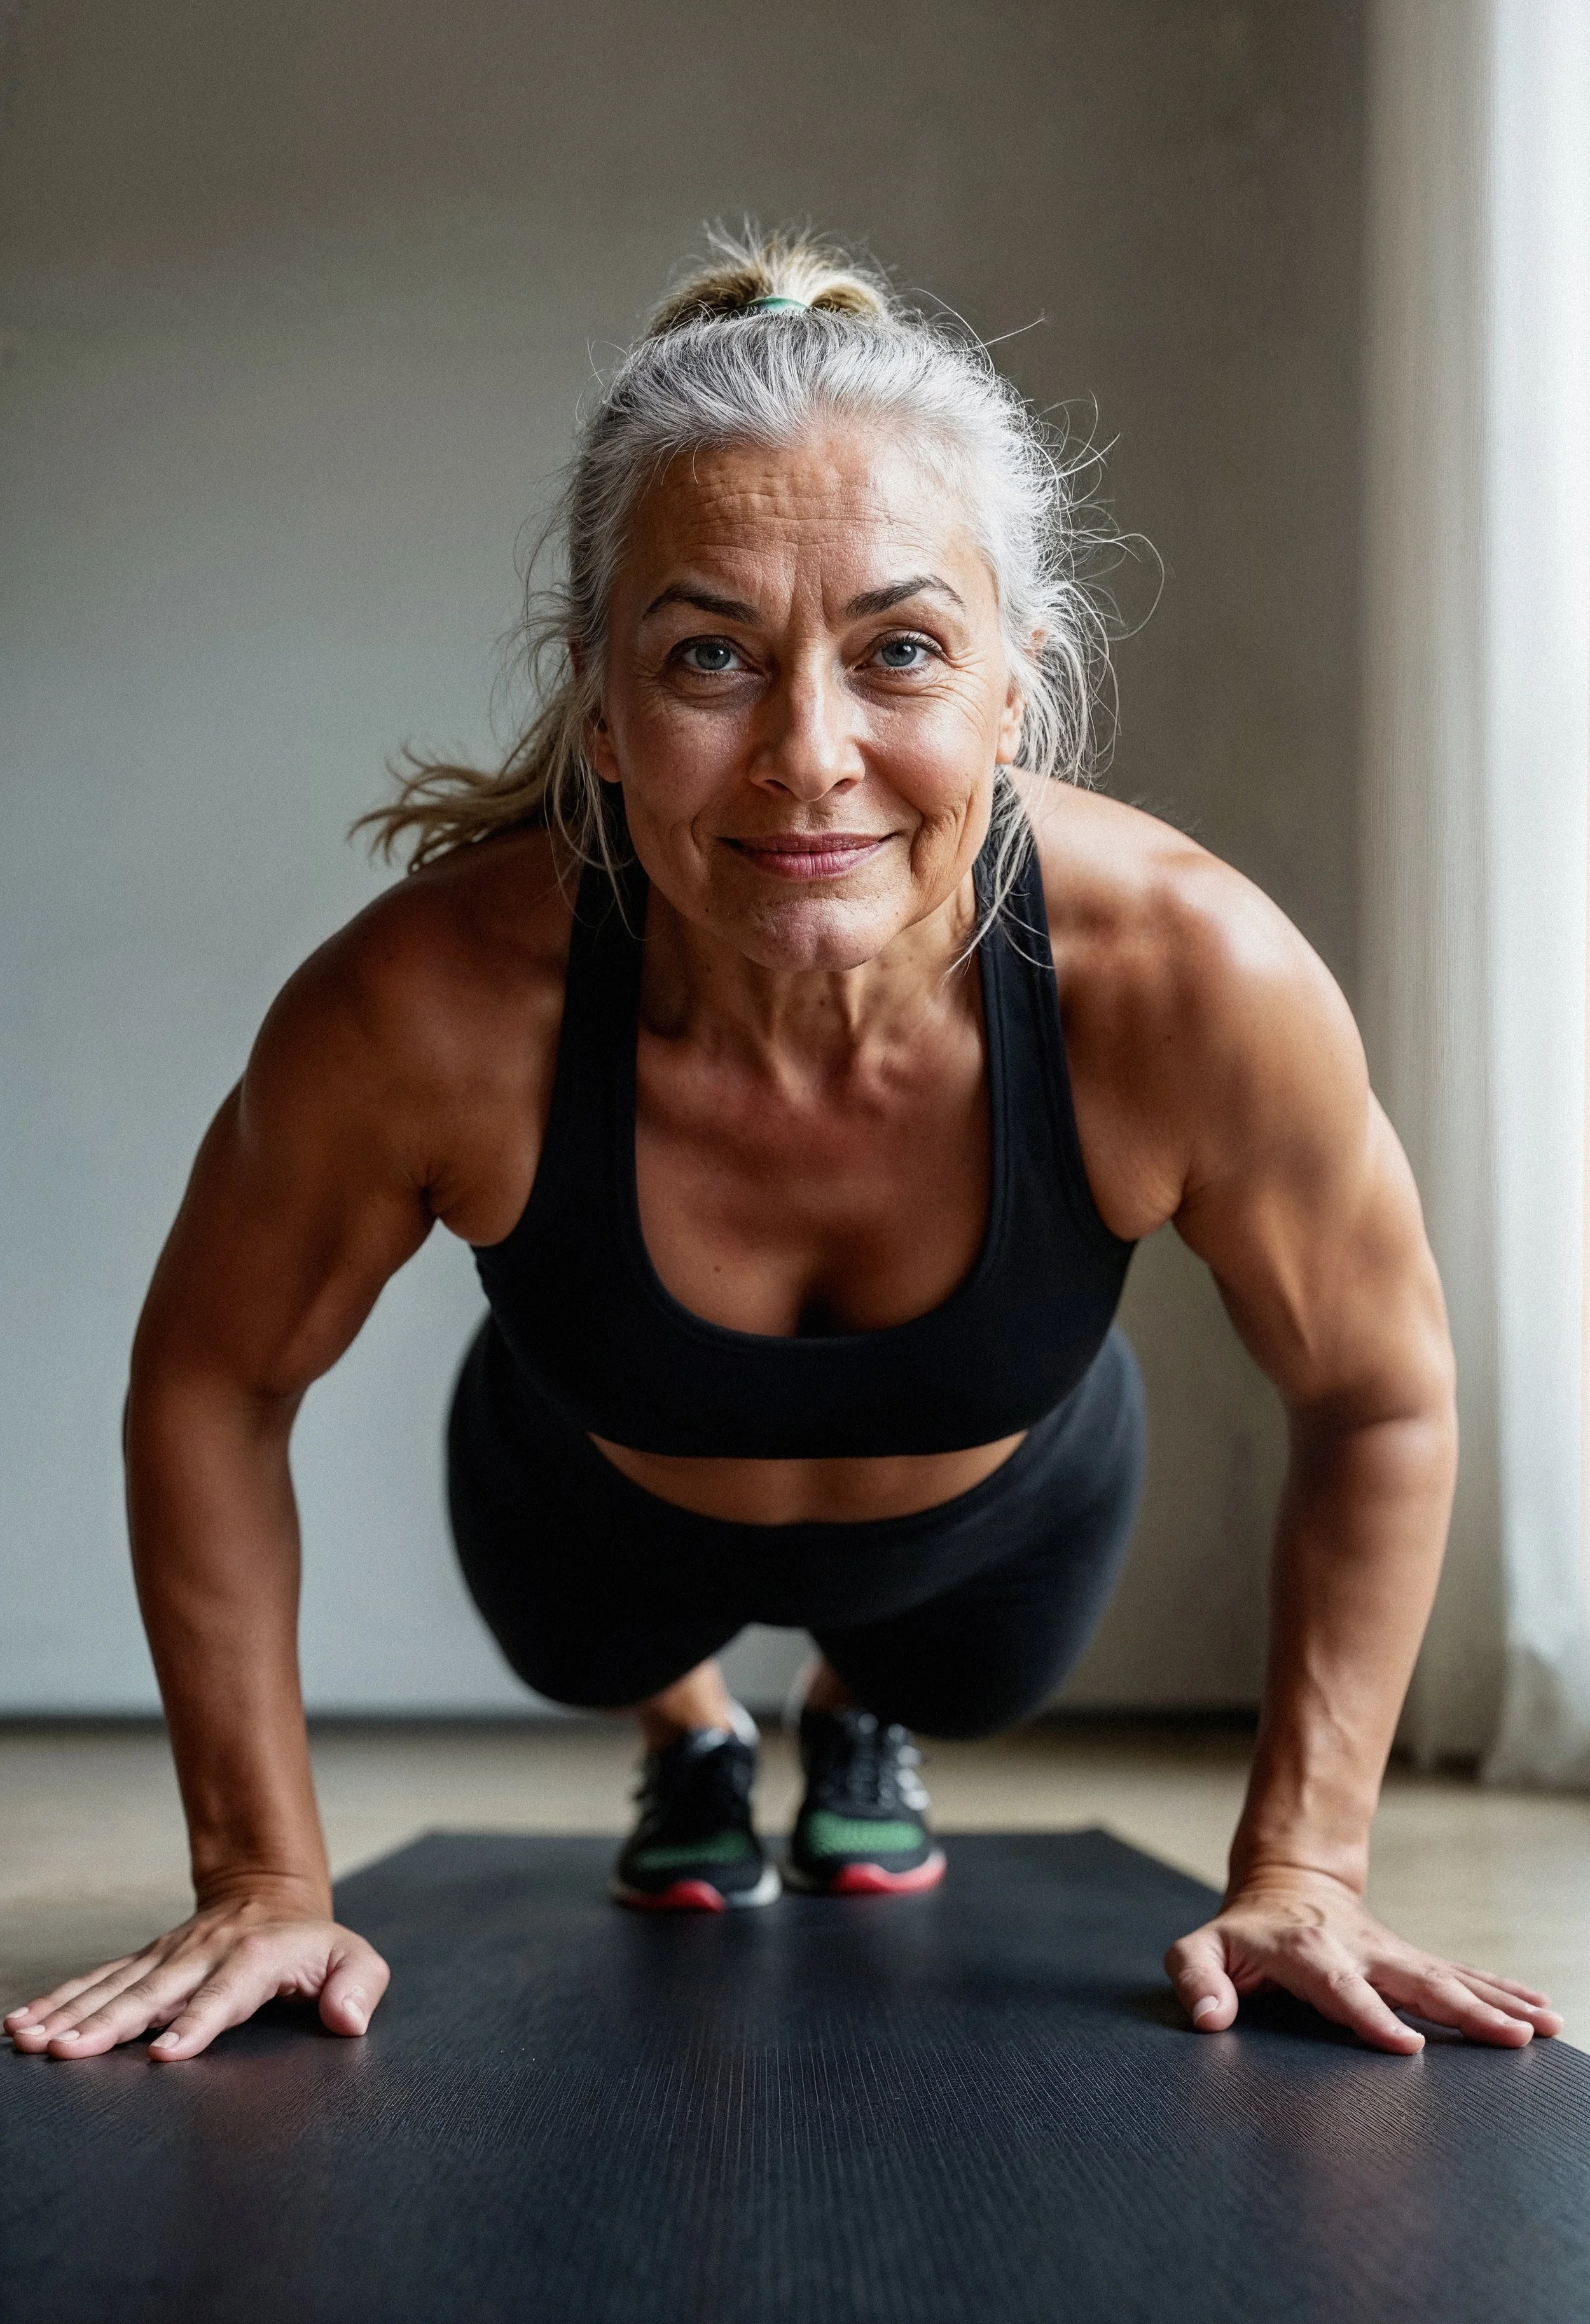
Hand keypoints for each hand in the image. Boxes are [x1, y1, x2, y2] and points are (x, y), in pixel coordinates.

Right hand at [3, 1881, 388, 2061]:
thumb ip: (360, 1986)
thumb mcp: (355, 1958)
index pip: (225, 1995)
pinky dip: (60, 2001)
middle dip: (109, 2024)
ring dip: (71, 2014)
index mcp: (256, 1958)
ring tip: (32, 2039)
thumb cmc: (314, 1944)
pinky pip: (97, 1982)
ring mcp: (169, 1957)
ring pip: (115, 1987)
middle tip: (67, 2052)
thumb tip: (348, 2019)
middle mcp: (204, 1955)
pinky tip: (24, 2022)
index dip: (196, 2022)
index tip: (164, 2053)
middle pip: (153, 1993)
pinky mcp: (145, 1963)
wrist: (272, 1895)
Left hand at [1165, 1866, 1562, 2053]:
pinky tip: (1540, 2012)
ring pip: (1449, 1978)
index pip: (1342, 1991)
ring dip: (1497, 2002)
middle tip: (1509, 2036)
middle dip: (1463, 2010)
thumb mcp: (1199, 1950)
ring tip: (1541, 2026)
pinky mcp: (1411, 1960)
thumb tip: (1209, 2019)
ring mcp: (1391, 1955)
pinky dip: (1503, 1992)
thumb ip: (1196, 1980)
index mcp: (1309, 1955)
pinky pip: (1461, 1975)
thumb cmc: (1241, 1932)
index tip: (1406, 2045)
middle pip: (1415, 1982)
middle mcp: (1360, 1953)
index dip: (1371, 2017)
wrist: (1286, 1883)